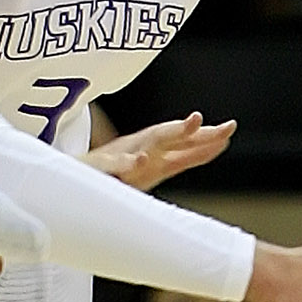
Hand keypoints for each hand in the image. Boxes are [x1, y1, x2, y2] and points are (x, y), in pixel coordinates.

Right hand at [86, 112, 236, 190]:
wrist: (73, 177)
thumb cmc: (115, 172)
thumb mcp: (154, 168)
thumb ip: (183, 158)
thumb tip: (215, 147)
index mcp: (156, 153)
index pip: (185, 145)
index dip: (207, 138)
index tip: (229, 129)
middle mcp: (141, 148)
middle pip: (170, 136)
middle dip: (193, 129)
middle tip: (219, 125)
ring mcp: (121, 155)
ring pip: (147, 142)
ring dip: (169, 133)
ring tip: (193, 124)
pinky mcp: (101, 167)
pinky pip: (115, 164)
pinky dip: (127, 162)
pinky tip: (141, 160)